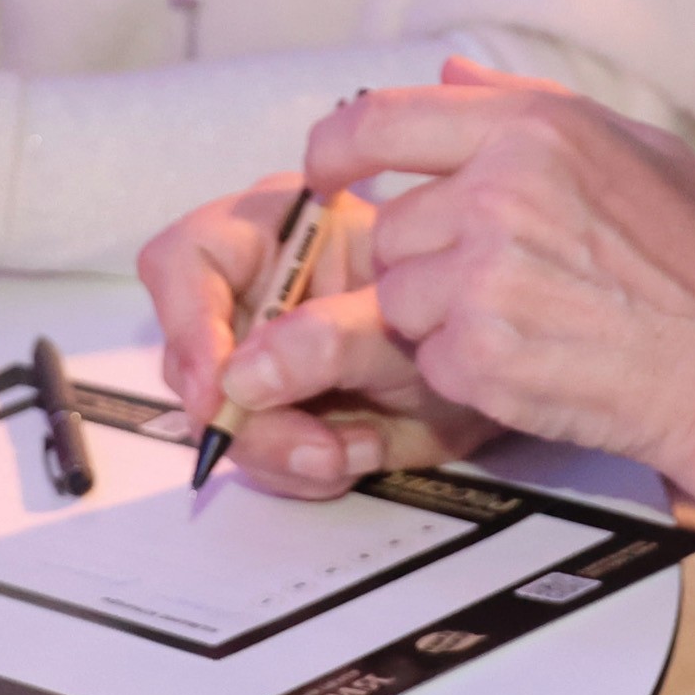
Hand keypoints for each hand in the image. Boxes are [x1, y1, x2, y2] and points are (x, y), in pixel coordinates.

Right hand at [142, 173, 503, 496]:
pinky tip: (349, 455)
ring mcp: (256, 350)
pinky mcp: (272, 405)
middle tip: (311, 450)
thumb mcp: (407, 326)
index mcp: (279, 227)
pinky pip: (252, 449)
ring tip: (348, 452)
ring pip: (215, 413)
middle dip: (246, 415)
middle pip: (190, 352)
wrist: (508, 367)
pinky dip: (294, 468)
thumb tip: (239, 380)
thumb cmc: (465, 313)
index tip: (220, 395)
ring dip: (276, 450)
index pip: (186, 261)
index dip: (188, 325)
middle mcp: (254, 284)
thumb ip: (329, 341)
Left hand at [312, 61, 694, 505]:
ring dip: (443, 318)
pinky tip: (535, 362)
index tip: (326, 173)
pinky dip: (466, 371)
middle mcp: (498, 194)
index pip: (379, 119)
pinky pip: (427, 360)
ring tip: (532, 323)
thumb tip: (447, 72)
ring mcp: (484, 279)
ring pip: (400, 299)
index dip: (335, 149)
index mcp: (534, 131)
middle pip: (391, 228)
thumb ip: (528, 104)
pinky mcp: (479, 357)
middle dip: (430, 259)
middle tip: (510, 283)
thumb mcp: (638, 148)